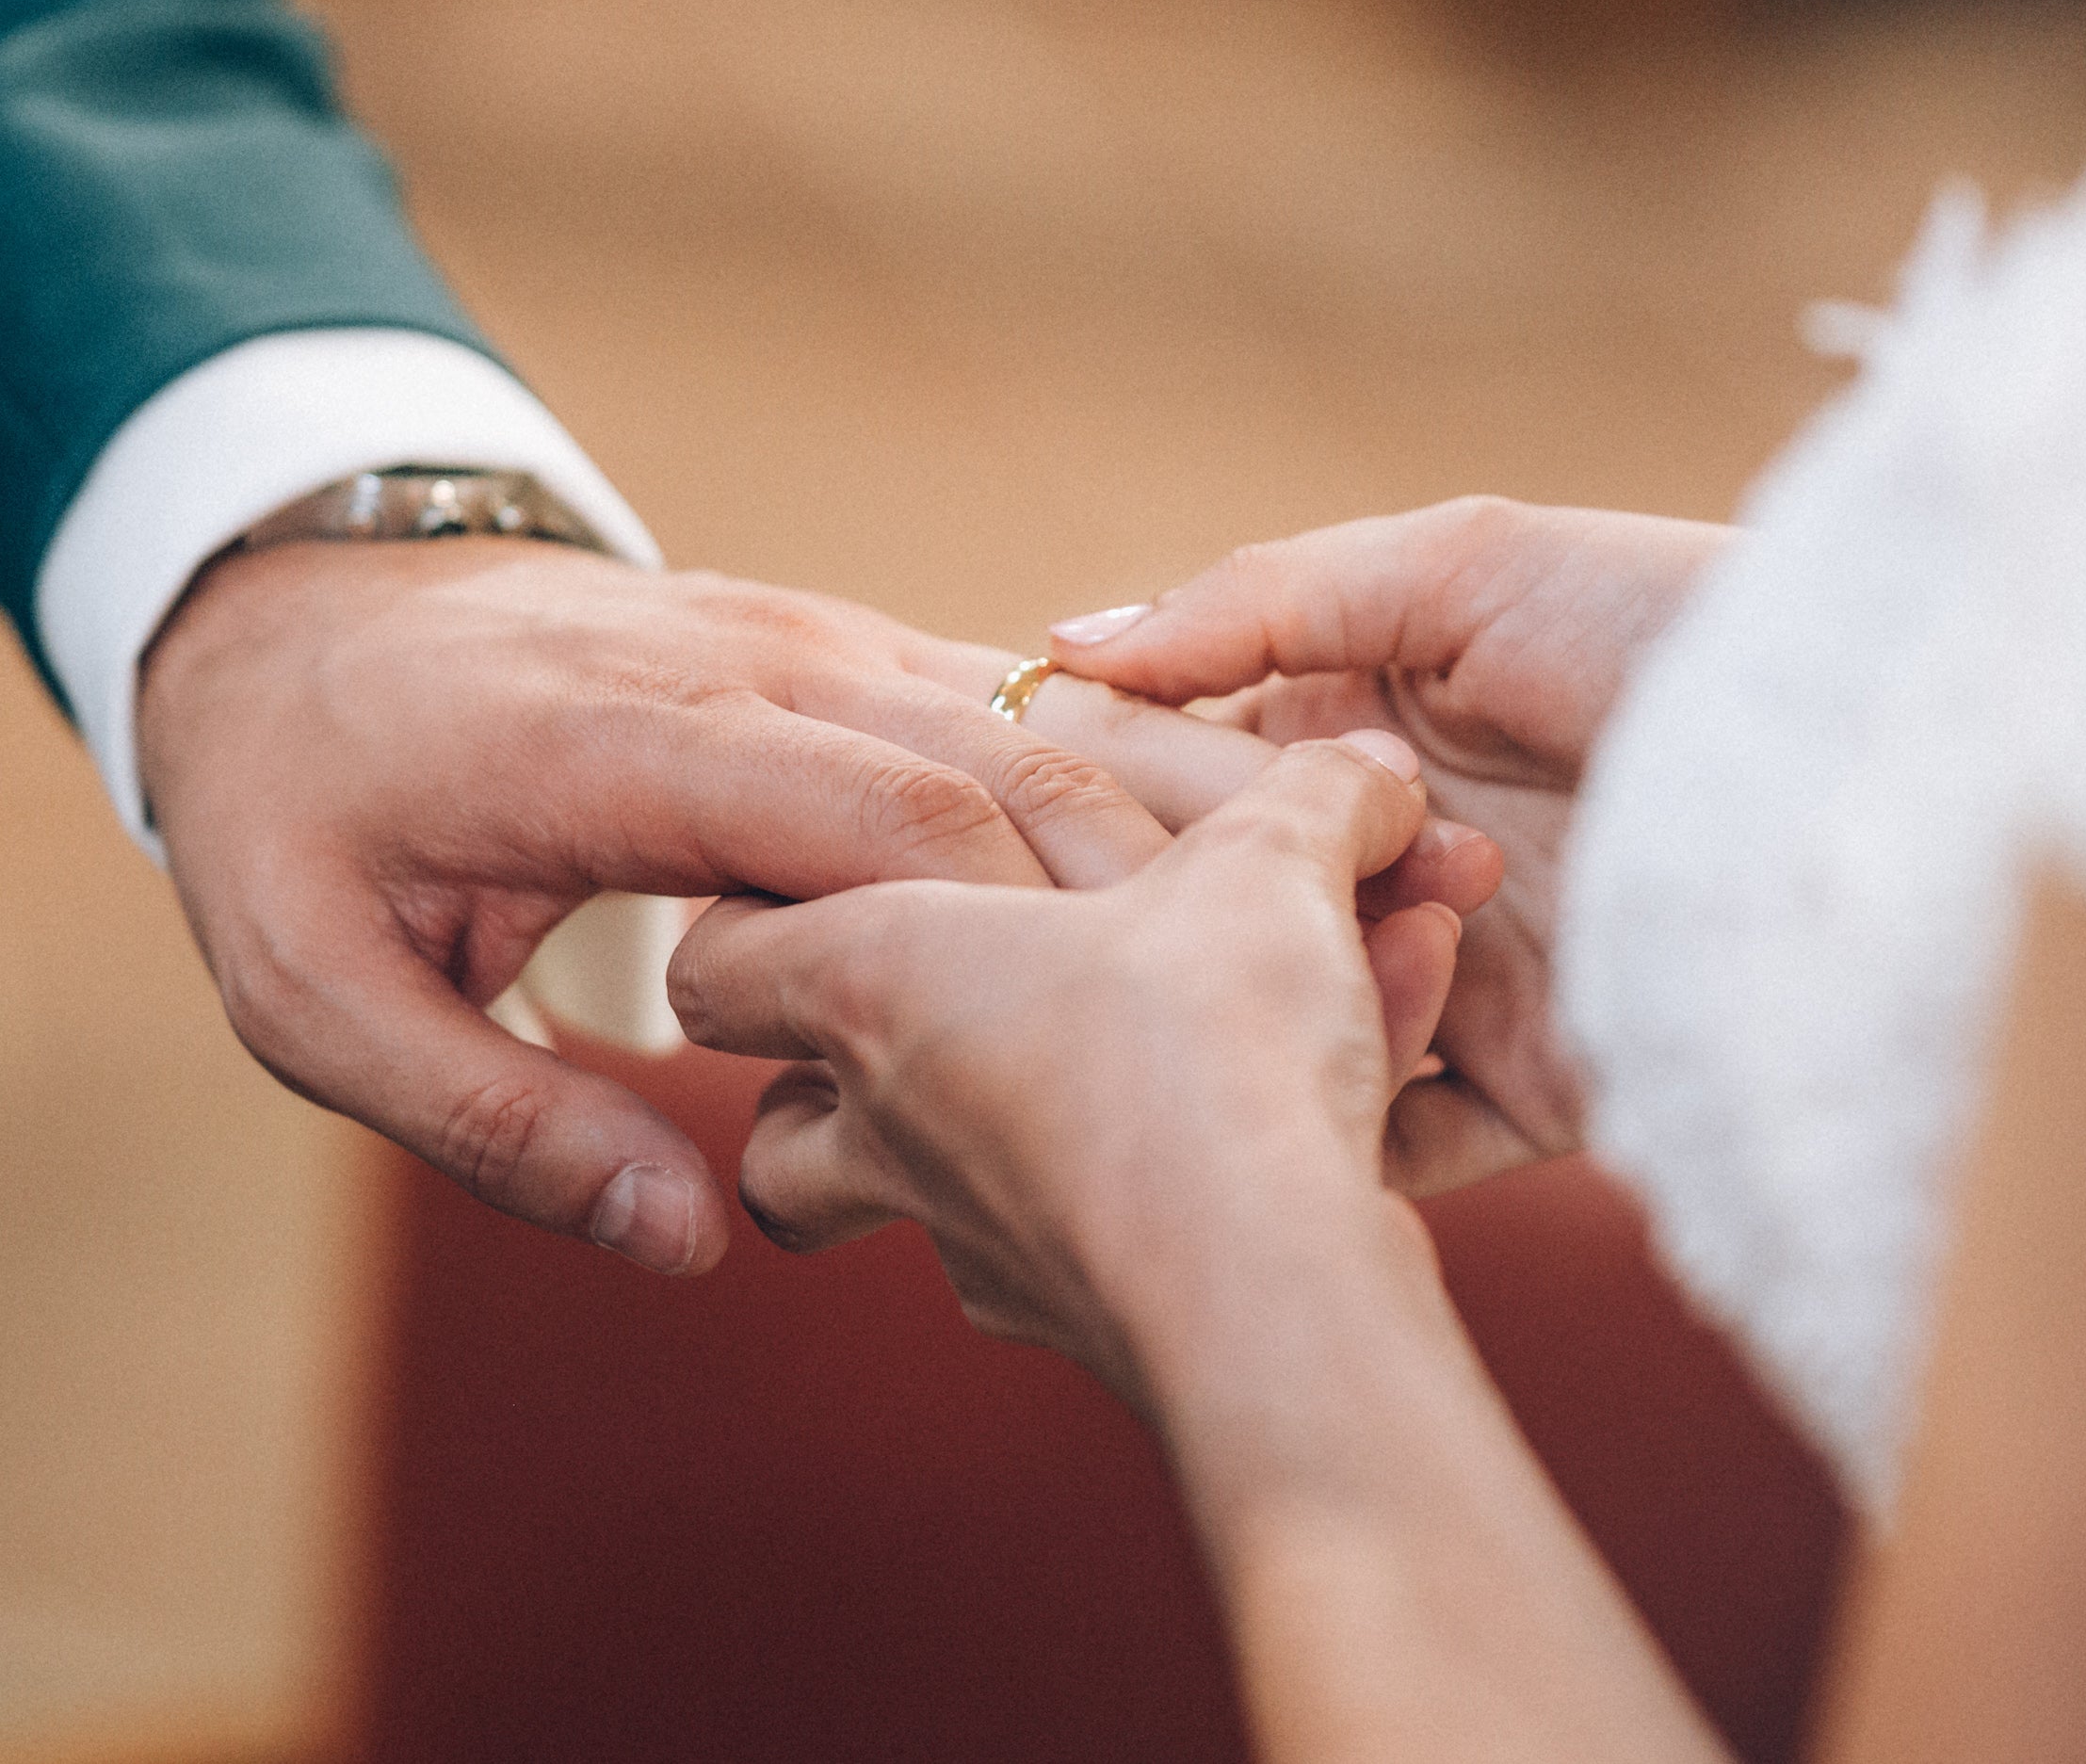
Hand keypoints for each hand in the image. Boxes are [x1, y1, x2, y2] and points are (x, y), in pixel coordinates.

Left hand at [136, 536, 1290, 1276]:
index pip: (886, 820)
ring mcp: (802, 636)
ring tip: (1340, 876)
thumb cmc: (304, 809)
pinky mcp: (831, 641)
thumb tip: (684, 1246)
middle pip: (1005, 755)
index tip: (1184, 1024)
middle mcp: (749, 668)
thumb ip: (495, 1122)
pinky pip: (1002, 697)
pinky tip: (1225, 835)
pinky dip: (1117, 765)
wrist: (293, 597)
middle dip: (1172, 857)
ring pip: (1034, 710)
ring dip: (1179, 797)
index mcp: (629, 748)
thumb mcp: (319, 993)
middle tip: (1346, 940)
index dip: (1043, 921)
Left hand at [664, 733, 1487, 1406]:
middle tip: (915, 1020)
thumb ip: (1310, 801)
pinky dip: (1114, 1195)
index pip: (715, 958)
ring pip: (878, 1209)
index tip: (825, 888)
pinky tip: (1213, 1156)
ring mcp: (962, 1234)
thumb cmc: (1211, 1052)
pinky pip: (1044, 1253)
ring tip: (1059, 1089)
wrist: (1267, 1293)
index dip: (749, 921)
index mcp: (877, 976)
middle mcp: (888, 1117)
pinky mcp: (1060, 1313)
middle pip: (768, 1120)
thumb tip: (1370, 772)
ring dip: (942, 1155)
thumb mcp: (1270, 868)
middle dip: (817, 1078)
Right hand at [1048, 496, 1726, 1192]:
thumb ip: (1259, 600)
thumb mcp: (1460, 563)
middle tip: (1044, 933)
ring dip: (1249, 1021)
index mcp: (1361, 732)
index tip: (984, 804)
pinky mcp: (1532, 1087)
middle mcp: (1394, 863)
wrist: (1878, 759)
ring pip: (1288, 1034)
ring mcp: (1459, 980)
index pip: (1182, 773)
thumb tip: (1066, 639)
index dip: (1086, 788)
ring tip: (1207, 999)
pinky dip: (1346, 1123)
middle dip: (1147, 924)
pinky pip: (1398, 1139)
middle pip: (1221, 916)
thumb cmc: (1674, 622)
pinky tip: (1305, 1090)